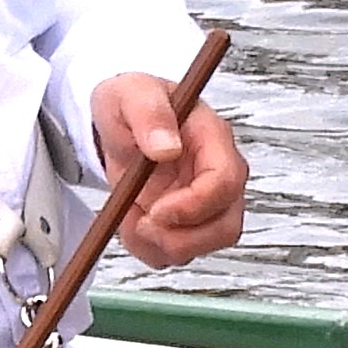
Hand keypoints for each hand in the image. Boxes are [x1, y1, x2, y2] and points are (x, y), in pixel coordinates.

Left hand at [89, 70, 246, 265]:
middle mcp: (218, 175)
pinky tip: (131, 221)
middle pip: (225, 225)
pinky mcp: (187, 224)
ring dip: (162, 244)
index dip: (195, 204)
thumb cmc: (133, 103)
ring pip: (204, 246)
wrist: (120, 124)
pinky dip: (149, 248)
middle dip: (181, 237)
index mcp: (212, 138)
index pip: (227, 180)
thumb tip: (165, 146)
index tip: (157, 210)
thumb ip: (148, 112)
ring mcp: (206, 203)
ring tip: (130, 217)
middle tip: (142, 223)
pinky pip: (176, 254)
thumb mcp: (131, 93)